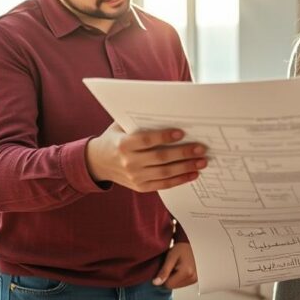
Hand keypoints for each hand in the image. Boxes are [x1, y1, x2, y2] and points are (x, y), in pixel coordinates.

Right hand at [85, 122, 206, 191]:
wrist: (97, 163)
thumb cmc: (113, 139)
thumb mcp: (119, 127)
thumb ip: (137, 121)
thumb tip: (165, 112)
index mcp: (123, 145)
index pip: (146, 140)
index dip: (164, 137)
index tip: (181, 132)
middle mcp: (129, 162)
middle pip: (160, 158)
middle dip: (183, 153)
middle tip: (200, 148)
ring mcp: (135, 177)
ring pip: (165, 173)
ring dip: (186, 167)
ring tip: (202, 161)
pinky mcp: (141, 187)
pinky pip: (163, 184)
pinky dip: (180, 180)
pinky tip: (192, 174)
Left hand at [153, 243, 196, 288]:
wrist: (187, 246)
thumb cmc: (179, 249)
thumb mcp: (170, 257)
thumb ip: (164, 271)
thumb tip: (156, 283)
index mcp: (187, 272)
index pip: (169, 284)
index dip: (164, 277)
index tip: (166, 267)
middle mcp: (192, 278)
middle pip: (173, 286)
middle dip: (168, 278)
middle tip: (171, 267)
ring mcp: (194, 280)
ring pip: (176, 286)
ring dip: (173, 278)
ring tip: (175, 268)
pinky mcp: (194, 280)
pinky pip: (181, 284)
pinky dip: (177, 279)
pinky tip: (178, 270)